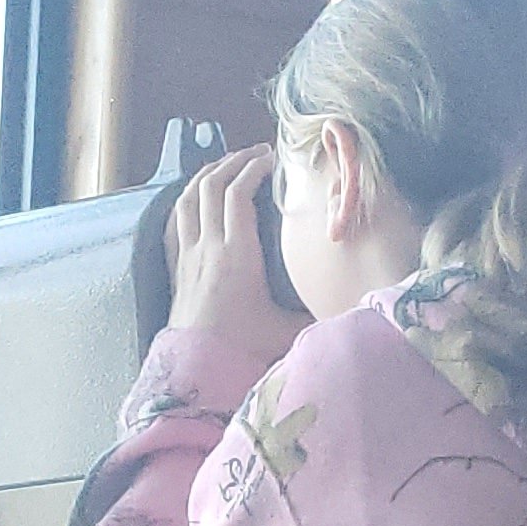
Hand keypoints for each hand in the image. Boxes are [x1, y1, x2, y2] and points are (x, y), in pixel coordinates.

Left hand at [165, 147, 306, 352]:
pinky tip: (196, 196)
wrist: (195, 371)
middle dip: (233, 161)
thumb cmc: (241, 351)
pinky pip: (175, 220)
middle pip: (212, 185)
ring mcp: (187, 255)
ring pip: (189, 197)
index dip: (253, 168)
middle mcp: (208, 247)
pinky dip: (186, 199)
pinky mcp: (175, 267)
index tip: (272, 159)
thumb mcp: (287, 330)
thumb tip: (351, 302)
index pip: (238, 193)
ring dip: (207, 174)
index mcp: (237, 255)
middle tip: (256, 154)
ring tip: (227, 164)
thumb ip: (317, 312)